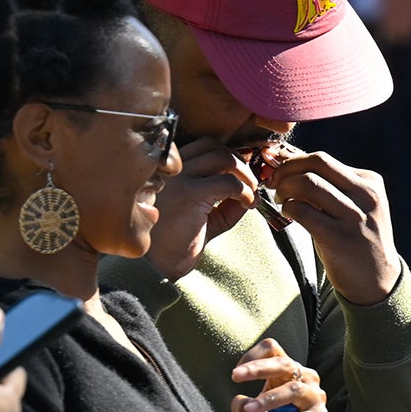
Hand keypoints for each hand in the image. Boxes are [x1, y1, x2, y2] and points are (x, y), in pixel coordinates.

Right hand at [146, 137, 256, 280]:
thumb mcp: (205, 217)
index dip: (228, 156)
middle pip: (215, 147)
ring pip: (224, 158)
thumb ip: (226, 202)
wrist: (157, 265)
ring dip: (245, 175)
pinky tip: (248, 205)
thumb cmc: (176, 242)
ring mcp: (179, 178)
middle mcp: (171, 168)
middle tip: (251, 185)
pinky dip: (246, 192)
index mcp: (170, 169)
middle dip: (240, 162)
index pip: (204, 146)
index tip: (242, 175)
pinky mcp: (189, 194)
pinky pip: (229, 183)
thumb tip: (252, 190)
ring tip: (251, 196)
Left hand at [231, 338, 326, 411]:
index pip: (272, 350)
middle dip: (258, 368)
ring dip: (269, 399)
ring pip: (293, 390)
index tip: (236, 374)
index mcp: (288, 371)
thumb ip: (242, 409)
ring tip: (251, 411)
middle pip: (284, 364)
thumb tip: (245, 405)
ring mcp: (315, 398)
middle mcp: (305, 379)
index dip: (252, 356)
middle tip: (235, 376)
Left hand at [266, 150, 402, 304]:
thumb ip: (329, 186)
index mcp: (370, 183)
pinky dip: (288, 208)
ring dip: (285, 188)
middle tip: (274, 183)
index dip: (293, 162)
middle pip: (317, 162)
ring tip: (281, 200)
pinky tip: (287, 215)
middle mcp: (366, 195)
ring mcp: (354, 216)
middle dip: (287, 169)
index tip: (279, 173)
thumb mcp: (353, 207)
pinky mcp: (340, 237)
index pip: (323, 160)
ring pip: (308, 183)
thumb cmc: (356, 240)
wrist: (377, 280)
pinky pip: (303, 211)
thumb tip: (288, 162)